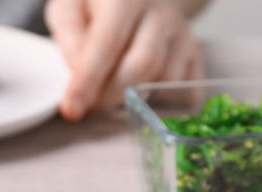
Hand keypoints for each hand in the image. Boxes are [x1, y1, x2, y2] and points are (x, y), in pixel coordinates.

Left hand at [45, 0, 205, 120]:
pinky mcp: (195, 52)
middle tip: (89, 105)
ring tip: (111, 95)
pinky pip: (187, 87)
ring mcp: (182, 34)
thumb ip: (69, 33)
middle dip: (110, 95)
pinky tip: (142, 95)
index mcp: (124, 0)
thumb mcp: (69, 8)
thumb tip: (75, 66)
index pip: (107, 44)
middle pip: (143, 65)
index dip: (88, 81)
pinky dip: (163, 100)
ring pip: (165, 79)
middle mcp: (160, 14)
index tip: (71, 109)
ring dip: (135, 98)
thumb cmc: (97, 4)